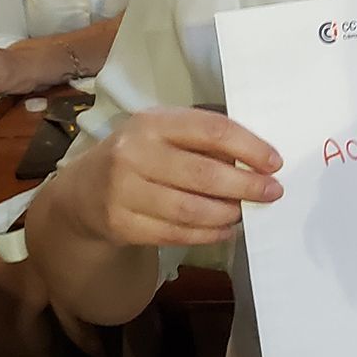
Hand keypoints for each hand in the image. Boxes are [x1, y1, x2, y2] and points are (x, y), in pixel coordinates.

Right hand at [62, 107, 282, 247]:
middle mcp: (134, 153)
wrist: (81, 192)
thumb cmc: (140, 154)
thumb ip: (203, 140)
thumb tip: (258, 159)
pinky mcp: (121, 225)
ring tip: (246, 212)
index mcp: (154, 122)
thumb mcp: (164, 133)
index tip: (275, 162)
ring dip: (228, 214)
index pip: (211, 130)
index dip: (249, 147)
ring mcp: (123, 191)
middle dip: (246, 186)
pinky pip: (175, 234)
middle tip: (273, 192)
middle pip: (203, 174)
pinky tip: (225, 230)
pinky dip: (207, 235)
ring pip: (190, 209)